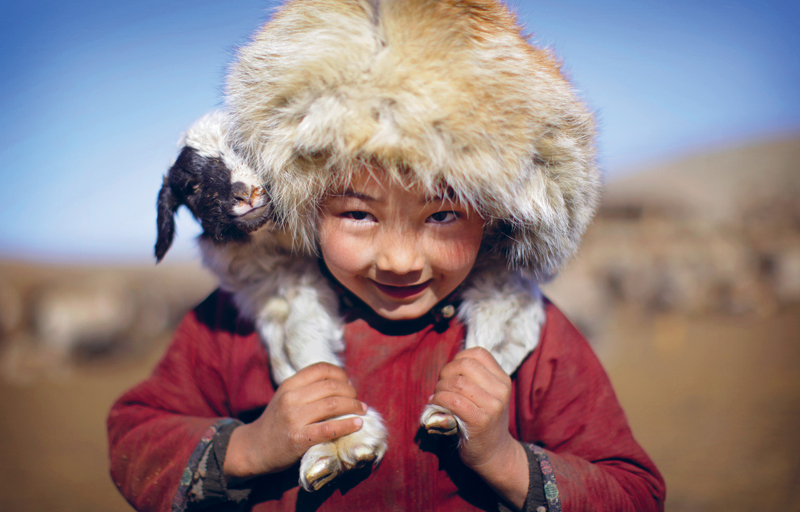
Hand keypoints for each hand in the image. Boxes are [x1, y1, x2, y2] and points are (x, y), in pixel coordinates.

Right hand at [224, 363, 365, 479]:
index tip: (348, 384)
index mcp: (289, 384)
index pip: (321, 369)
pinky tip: (357, 424)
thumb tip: (344, 383)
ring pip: (333, 404)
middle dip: (351, 392)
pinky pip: (328, 428)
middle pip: (331, 386)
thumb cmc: (276, 422)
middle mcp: (291, 398)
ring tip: (361, 411)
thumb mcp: (286, 397)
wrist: (254, 447)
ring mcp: (293, 418)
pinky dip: (347, 425)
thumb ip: (307, 388)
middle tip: (358, 401)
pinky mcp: (298, 438)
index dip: (340, 374)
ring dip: (353, 407)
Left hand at [429, 347, 528, 508]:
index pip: (477, 353)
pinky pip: (453, 400)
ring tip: (438, 398)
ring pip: (457, 382)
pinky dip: (439, 400)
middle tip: (441, 387)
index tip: (451, 374)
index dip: (458, 358)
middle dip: (446, 372)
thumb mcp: (486, 395)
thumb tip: (446, 366)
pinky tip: (437, 405)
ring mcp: (492, 406)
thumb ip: (473, 378)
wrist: (494, 454)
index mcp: (502, 379)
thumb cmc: (483, 420)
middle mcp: (500, 390)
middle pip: (464, 364)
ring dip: (440, 388)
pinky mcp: (480, 421)